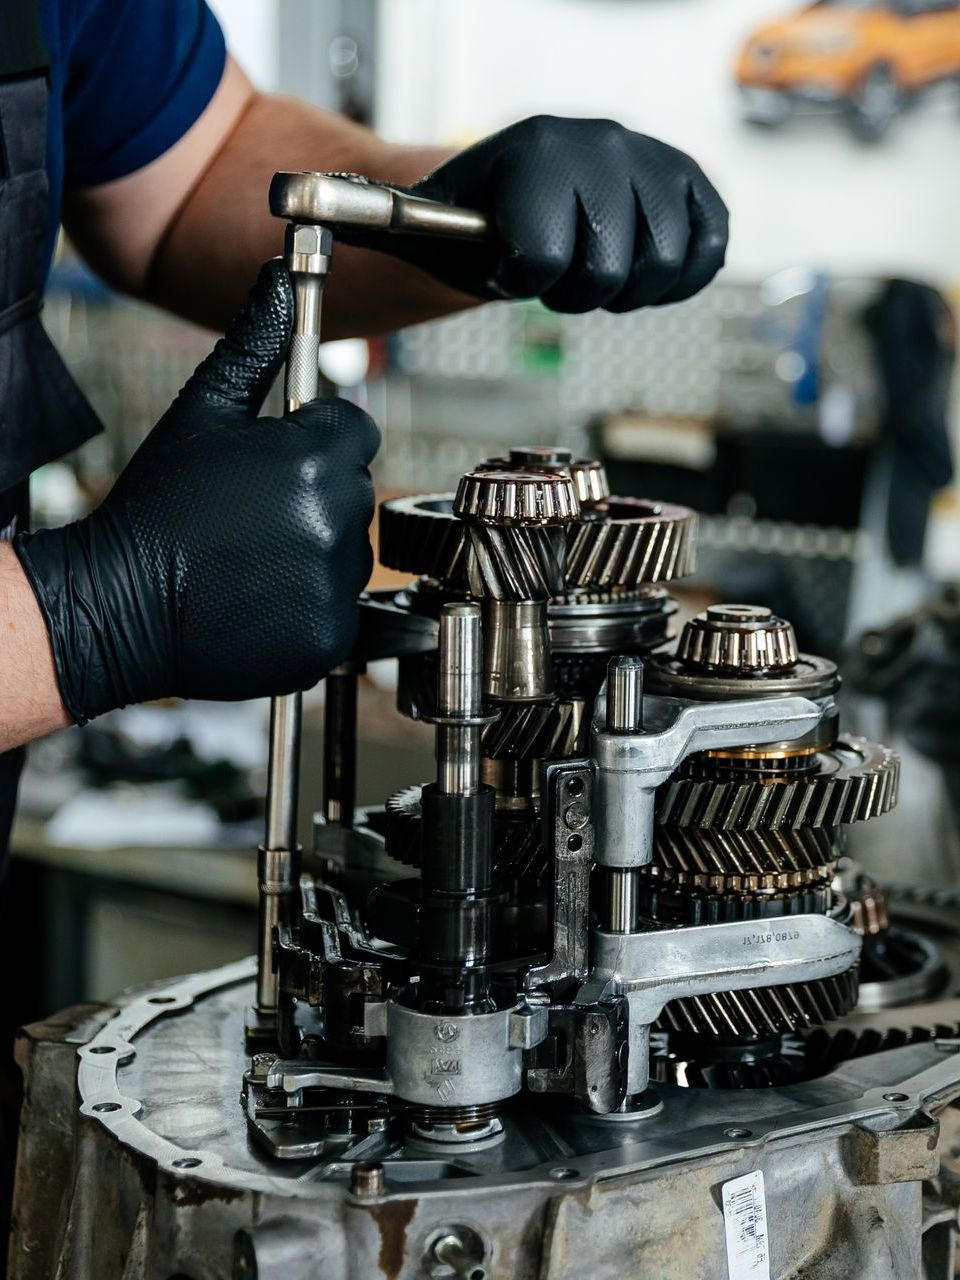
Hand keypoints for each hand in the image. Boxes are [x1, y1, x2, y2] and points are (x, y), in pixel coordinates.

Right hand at [15, 261, 378, 724]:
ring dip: (317, 549)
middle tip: (255, 513)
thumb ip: (254, 344)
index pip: (356, 431)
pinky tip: (261, 594)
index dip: (316, 439)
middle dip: (318, 494)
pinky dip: (311, 604)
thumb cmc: (157, 506)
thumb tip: (280, 281)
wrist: (122, 604)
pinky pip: (341, 607)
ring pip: (352, 551)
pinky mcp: (331, 639)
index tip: (277, 460)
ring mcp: (338, 587)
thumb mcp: (203, 412)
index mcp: (318, 460)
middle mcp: (339, 523)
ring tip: (254, 556)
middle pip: (357, 491)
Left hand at [352, 116, 727, 313]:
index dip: (521, 278)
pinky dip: (672, 280)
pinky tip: (634, 264)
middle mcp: (603, 142)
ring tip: (588, 264)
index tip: (508, 260)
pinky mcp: (694, 188)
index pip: (544, 259)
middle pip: (608, 274)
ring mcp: (654, 162)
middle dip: (571, 287)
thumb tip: (291, 201)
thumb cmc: (471, 219)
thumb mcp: (415, 221)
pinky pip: (707, 257)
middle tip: (551, 264)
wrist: (526, 193)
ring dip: (620, 288)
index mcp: (534, 150)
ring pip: (661, 271)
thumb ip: (366, 215)